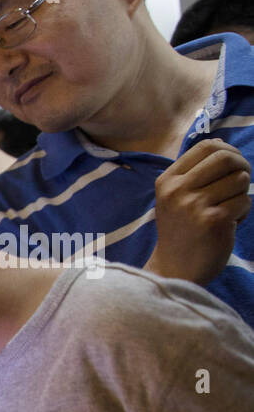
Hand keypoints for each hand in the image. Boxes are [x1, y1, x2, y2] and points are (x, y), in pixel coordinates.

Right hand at [150, 139, 251, 283]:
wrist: (175, 269)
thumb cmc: (181, 231)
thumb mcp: (175, 198)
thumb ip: (194, 171)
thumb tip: (220, 142)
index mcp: (167, 181)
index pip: (206, 147)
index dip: (228, 151)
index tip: (232, 166)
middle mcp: (177, 191)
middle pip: (225, 158)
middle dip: (242, 166)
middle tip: (240, 183)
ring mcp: (194, 206)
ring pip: (240, 180)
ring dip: (242, 194)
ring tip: (229, 209)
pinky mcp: (214, 221)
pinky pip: (245, 201)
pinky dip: (244, 212)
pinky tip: (230, 224)